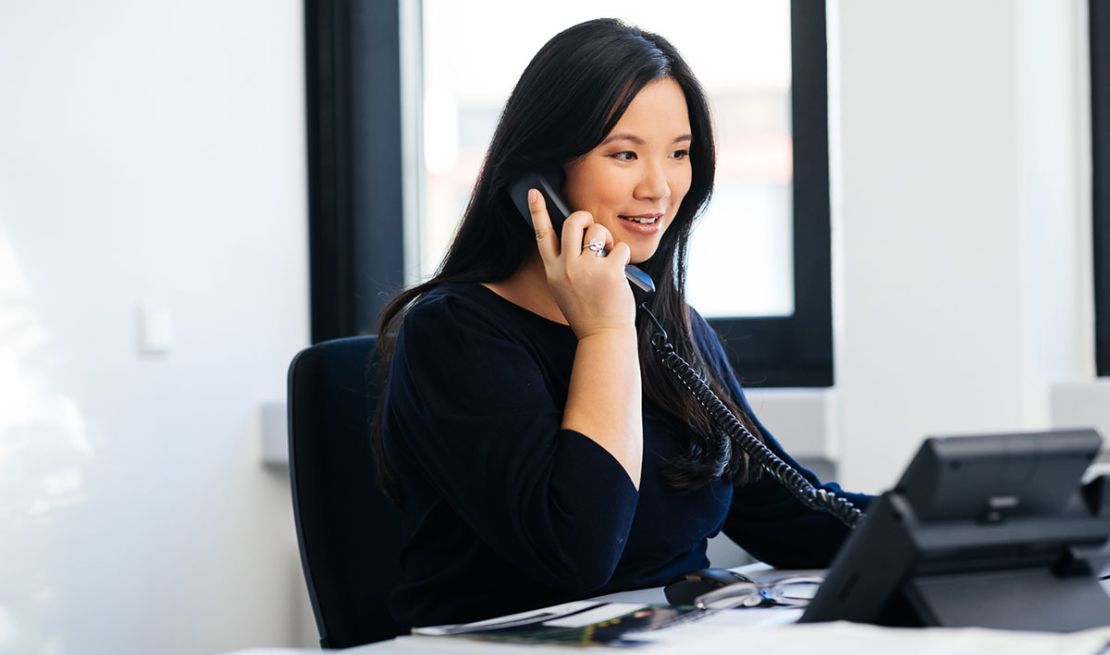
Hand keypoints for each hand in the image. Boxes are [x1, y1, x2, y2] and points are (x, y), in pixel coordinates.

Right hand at [529, 188, 635, 339]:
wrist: (603, 336)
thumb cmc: (588, 311)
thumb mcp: (565, 288)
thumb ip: (566, 263)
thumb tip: (580, 235)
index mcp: (553, 271)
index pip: (542, 234)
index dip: (537, 211)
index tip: (534, 192)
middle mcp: (566, 268)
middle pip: (574, 223)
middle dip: (587, 218)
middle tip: (593, 229)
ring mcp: (587, 269)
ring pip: (599, 231)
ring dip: (609, 240)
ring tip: (610, 258)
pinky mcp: (609, 272)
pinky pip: (620, 247)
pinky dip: (624, 255)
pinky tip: (621, 270)